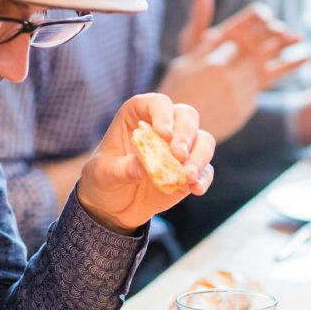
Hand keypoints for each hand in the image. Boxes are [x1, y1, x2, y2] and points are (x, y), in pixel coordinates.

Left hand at [77, 93, 214, 231]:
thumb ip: (122, 169)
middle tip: (178, 155)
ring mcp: (179, 149)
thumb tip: (143, 168)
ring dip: (199, 156)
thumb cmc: (104, 179)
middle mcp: (164, 127)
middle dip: (186, 134)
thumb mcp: (104, 174)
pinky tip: (196, 189)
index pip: (156, 103)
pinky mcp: (189, 171)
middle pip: (187, 116)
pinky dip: (203, 178)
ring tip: (188, 176)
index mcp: (138, 116)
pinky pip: (205, 170)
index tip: (164, 134)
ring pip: (203, 140)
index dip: (162, 114)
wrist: (113, 206)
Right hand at [162, 0, 307, 140]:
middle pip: (258, 50)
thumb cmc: (178, 90)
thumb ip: (197, 26)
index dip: (256, 22)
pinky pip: (260, 90)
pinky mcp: (241, 110)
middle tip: (295, 35)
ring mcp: (235, 93)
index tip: (267, 16)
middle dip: (278, 41)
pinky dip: (274, 78)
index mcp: (211, 57)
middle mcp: (225, 73)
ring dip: (289, 61)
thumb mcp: (184, 56)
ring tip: (307, 53)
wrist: (176, 130)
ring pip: (267, 71)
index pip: (239, 32)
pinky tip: (291, 70)